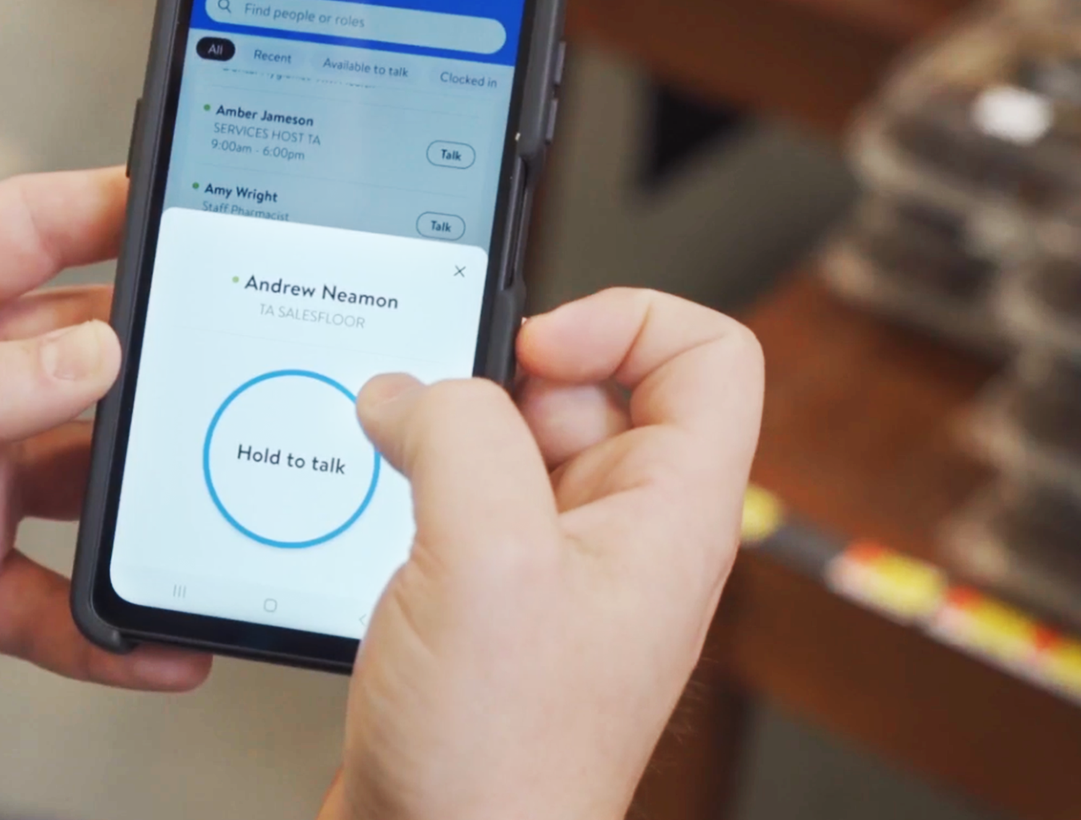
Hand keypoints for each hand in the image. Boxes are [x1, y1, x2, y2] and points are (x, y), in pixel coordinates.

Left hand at [0, 168, 209, 691]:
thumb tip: (93, 351)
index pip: (18, 232)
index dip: (98, 208)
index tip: (175, 200)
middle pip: (75, 351)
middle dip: (145, 354)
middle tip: (215, 357)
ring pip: (88, 471)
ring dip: (143, 491)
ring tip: (199, 500)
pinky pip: (60, 597)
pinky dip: (112, 625)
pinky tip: (156, 639)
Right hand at [325, 289, 763, 819]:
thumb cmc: (495, 760)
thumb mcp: (485, 559)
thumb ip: (461, 436)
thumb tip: (413, 391)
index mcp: (670, 517)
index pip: (706, 355)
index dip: (621, 319)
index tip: (531, 350)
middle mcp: (626, 539)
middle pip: (594, 388)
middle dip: (500, 380)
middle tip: (437, 414)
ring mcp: (560, 574)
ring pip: (516, 445)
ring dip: (447, 435)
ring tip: (394, 466)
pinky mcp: (495, 604)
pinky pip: (466, 503)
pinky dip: (417, 486)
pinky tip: (373, 514)